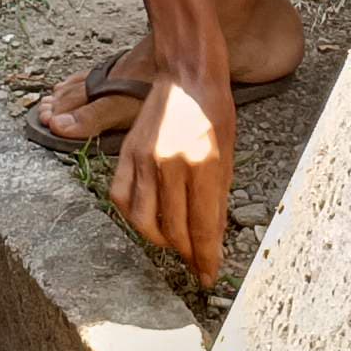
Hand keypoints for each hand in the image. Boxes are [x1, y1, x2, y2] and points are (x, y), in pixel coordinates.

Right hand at [114, 71, 239, 286]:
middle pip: (173, 230)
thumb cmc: (215, 111)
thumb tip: (213, 241)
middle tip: (196, 263)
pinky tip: (148, 221)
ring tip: (174, 244)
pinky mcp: (127, 154)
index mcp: (202, 164)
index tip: (208, 276)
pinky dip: (132, 217)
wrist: (187, 74)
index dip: (205, 258)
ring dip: (159, 241)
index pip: (201, 227)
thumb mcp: (229, 155)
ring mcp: (144, 159)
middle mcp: (170, 165)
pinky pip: (121, 199)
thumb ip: (218, 200)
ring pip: (143, 221)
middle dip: (186, 254)